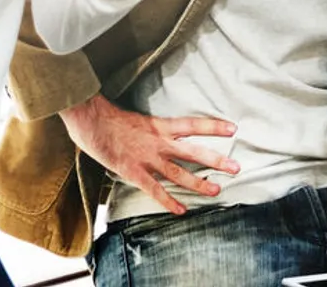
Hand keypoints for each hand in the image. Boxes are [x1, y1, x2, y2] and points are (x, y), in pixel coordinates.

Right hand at [58, 94, 240, 214]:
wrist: (89, 119)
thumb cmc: (107, 115)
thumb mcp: (135, 116)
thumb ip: (148, 126)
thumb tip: (155, 131)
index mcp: (160, 125)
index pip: (193, 124)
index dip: (213, 126)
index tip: (233, 128)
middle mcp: (159, 142)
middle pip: (194, 152)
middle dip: (216, 160)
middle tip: (237, 167)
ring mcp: (147, 158)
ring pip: (179, 173)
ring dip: (199, 183)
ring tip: (217, 191)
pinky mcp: (133, 172)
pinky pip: (154, 190)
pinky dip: (168, 201)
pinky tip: (181, 211)